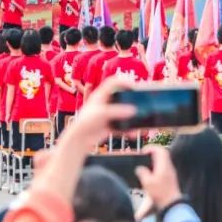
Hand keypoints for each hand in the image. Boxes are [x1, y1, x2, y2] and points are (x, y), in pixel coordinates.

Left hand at [37, 78, 135, 200]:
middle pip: (121, 97)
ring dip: (132, 117)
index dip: (124, 82)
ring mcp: (107, 114)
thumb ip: (118, 111)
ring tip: (140, 121)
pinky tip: (132, 134)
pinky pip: (122, 125)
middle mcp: (104, 103)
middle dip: (132, 100)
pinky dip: (127, 129)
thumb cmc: (86, 123)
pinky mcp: (108, 125)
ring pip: (123, 112)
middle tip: (142, 101)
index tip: (135, 87)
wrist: (79, 140)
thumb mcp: (102, 115)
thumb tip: (133, 110)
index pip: (113, 82)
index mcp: (100, 95)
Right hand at [138, 145, 182, 209]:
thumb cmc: (160, 193)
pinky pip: (164, 167)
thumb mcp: (147, 183)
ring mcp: (171, 172)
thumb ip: (142, 173)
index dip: (151, 148)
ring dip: (154, 160)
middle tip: (143, 156)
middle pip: (162, 153)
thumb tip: (139, 168)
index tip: (143, 152)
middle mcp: (169, 167)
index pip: (160, 150)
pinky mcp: (171, 178)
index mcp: (164, 165)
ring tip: (145, 165)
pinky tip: (151, 174)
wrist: (171, 204)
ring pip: (163, 160)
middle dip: (152, 152)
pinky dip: (157, 166)